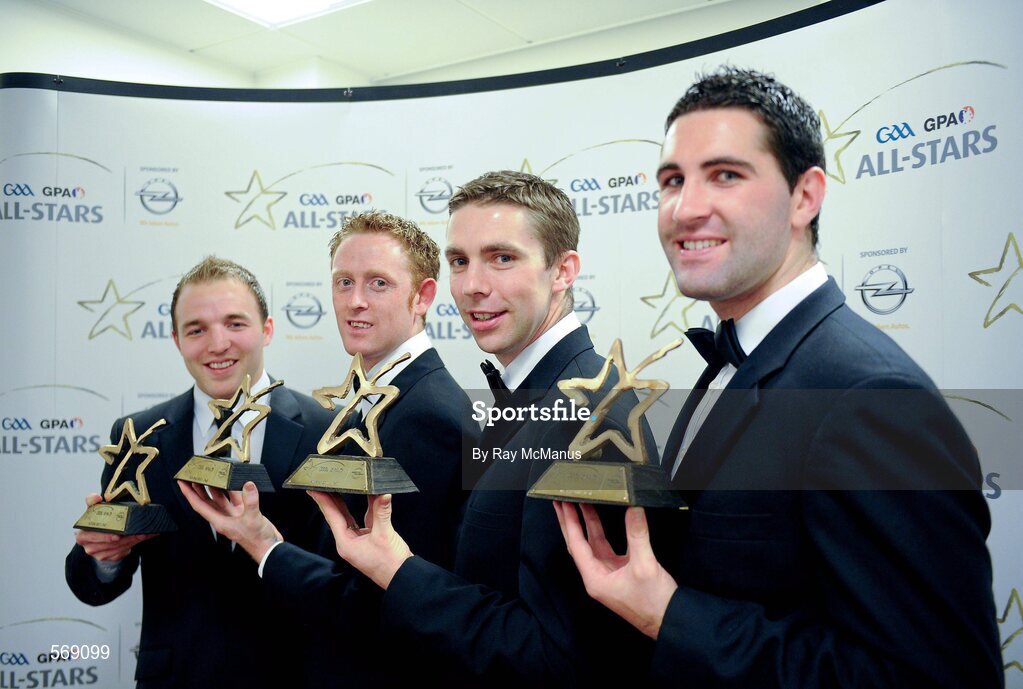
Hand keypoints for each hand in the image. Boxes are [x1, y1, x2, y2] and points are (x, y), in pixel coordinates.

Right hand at [75, 493, 155, 560]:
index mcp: (82, 535)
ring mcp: (98, 553)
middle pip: (109, 543)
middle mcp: (88, 546)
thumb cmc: (98, 521)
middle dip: (125, 538)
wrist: (99, 535)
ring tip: (144, 533)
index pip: (93, 535)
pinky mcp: (108, 557)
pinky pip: (122, 551)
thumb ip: (92, 501)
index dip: (105, 536)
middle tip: (138, 533)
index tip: (117, 536)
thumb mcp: (93, 510)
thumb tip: (96, 497)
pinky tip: (143, 537)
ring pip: (118, 548)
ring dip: (133, 540)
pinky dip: (134, 544)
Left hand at [177, 480, 281, 562]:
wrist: (268, 546)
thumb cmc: (256, 540)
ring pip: (220, 498)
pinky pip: (235, 498)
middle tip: (194, 475)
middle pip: (207, 500)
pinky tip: (235, 481)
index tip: (183, 483)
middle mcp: (224, 517)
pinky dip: (235, 489)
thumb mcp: (252, 519)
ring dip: (215, 487)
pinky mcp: (243, 512)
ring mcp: (233, 514)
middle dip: (199, 488)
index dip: (189, 494)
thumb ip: (250, 501)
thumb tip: (248, 485)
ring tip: (211, 475)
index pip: (199, 505)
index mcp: (220, 521)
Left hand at [308, 491, 411, 589]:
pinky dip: (365, 506)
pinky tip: (364, 495)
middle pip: (336, 515)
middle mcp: (349, 541)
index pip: (332, 516)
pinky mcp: (369, 538)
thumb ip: (382, 512)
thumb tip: (383, 494)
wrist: (401, 577)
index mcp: (346, 543)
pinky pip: (363, 518)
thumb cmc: (390, 563)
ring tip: (336, 486)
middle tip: (322, 483)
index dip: (323, 501)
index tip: (314, 489)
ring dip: (344, 501)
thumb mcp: (384, 535)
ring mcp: (358, 539)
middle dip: (330, 499)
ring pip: (348, 516)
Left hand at [553, 501, 677, 638]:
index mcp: (595, 578)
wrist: (668, 621)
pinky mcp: (619, 572)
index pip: (577, 545)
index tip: (563, 505)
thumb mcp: (644, 565)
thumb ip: (637, 535)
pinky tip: (603, 519)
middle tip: (562, 500)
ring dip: (587, 524)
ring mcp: (607, 574)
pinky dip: (603, 532)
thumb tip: (634, 509)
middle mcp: (597, 576)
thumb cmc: (653, 602)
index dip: (571, 523)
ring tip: (582, 503)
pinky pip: (606, 547)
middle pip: (578, 544)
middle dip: (571, 522)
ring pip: (592, 544)